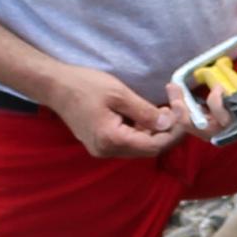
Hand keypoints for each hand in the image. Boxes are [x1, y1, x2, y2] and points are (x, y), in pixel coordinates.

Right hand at [50, 67, 185, 159]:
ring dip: (154, 130)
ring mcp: (102, 149)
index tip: (182, 112)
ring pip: (139, 146)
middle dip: (166, 130)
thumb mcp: (118, 93)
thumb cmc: (84, 85)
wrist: (54, 86)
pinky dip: (141, 129)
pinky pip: (128, 141)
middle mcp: (107, 151)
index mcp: (112, 140)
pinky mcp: (100, 143)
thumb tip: (168, 123)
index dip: (173, 131)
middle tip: (175, 107)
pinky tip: (147, 114)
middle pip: (148, 148)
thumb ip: (144, 111)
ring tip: (163, 108)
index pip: (154, 145)